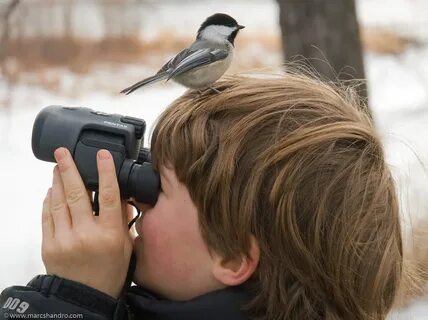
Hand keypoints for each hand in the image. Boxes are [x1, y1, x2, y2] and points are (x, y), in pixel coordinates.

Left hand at [41, 147, 132, 298]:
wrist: (85, 297)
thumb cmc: (109, 272)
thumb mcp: (125, 246)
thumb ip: (122, 220)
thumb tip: (119, 196)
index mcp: (109, 234)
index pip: (108, 195)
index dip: (106, 172)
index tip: (102, 154)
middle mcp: (85, 234)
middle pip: (77, 193)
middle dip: (68, 168)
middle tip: (62, 152)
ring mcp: (64, 239)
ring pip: (59, 202)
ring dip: (57, 181)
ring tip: (57, 167)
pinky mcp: (48, 245)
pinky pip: (47, 217)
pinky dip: (48, 201)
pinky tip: (51, 191)